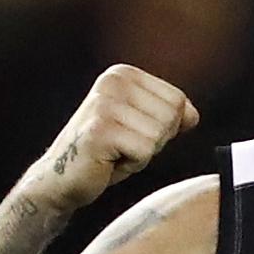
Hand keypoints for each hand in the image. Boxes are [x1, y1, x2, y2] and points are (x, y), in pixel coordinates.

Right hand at [28, 64, 198, 210]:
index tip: (134, 132)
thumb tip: (193, 115)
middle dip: (155, 140)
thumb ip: (169, 114)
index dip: (165, 127)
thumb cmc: (106, 152)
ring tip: (115, 152)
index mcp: (123, 75)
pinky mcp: (100, 130)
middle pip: (171, 116)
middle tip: (123, 146)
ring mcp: (104, 105)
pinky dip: (132, 164)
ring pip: (159, 135)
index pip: (177, 100)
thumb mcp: (141, 125)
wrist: (60, 178)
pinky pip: (144, 151)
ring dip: (142, 153)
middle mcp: (112, 82)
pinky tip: (108, 160)